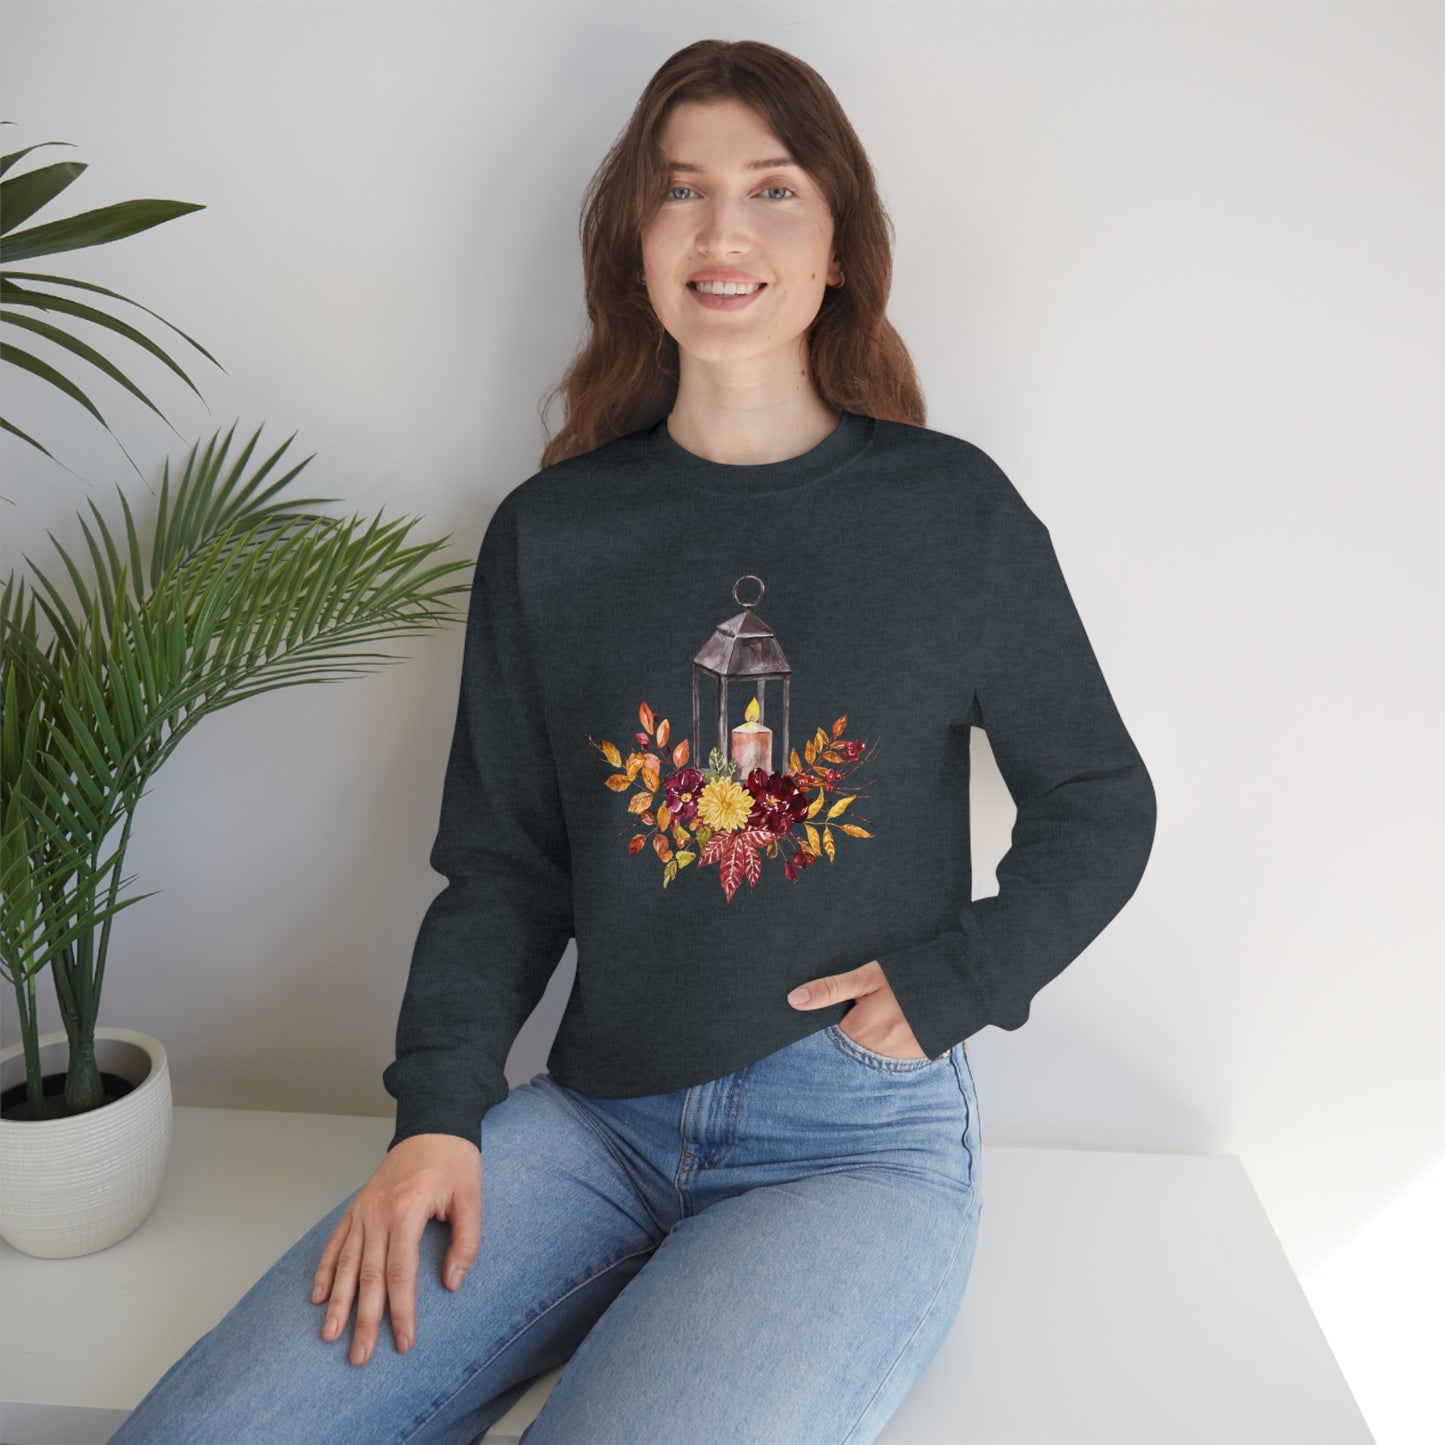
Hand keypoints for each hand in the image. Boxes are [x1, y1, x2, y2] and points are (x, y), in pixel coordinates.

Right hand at [312, 1132, 480, 1365]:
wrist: (434, 1123)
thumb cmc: (455, 1160)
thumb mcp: (471, 1198)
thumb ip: (466, 1243)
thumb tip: (452, 1283)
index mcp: (407, 1211)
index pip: (400, 1273)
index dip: (401, 1311)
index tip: (403, 1341)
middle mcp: (378, 1213)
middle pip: (367, 1276)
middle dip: (363, 1319)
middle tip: (359, 1356)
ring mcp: (363, 1209)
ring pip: (345, 1263)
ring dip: (337, 1302)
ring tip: (330, 1335)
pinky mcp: (357, 1206)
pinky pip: (336, 1241)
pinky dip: (324, 1269)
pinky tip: (318, 1295)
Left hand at [786, 959, 926, 1058]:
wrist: (960, 984)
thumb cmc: (910, 977)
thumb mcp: (867, 977)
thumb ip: (830, 990)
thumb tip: (794, 1000)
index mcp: (859, 1032)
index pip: (830, 1035)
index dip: (831, 1019)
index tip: (837, 1008)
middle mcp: (875, 1052)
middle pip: (851, 1044)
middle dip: (852, 1027)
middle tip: (868, 1005)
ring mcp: (898, 1058)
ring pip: (872, 1050)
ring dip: (872, 1036)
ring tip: (886, 1011)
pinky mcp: (917, 1057)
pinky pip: (893, 1053)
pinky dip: (892, 1040)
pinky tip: (900, 1020)